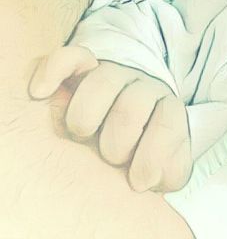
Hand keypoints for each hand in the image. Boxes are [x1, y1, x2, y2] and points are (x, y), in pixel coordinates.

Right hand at [29, 45, 192, 192]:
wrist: (132, 106)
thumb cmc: (145, 146)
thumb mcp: (166, 161)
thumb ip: (171, 171)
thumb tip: (152, 177)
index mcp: (167, 108)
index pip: (168, 124)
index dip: (153, 156)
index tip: (139, 181)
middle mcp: (142, 86)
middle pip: (130, 108)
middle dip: (116, 144)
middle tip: (110, 158)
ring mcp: (113, 73)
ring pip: (101, 83)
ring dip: (84, 118)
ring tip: (82, 134)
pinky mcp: (83, 66)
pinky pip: (70, 57)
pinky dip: (55, 70)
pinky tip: (42, 92)